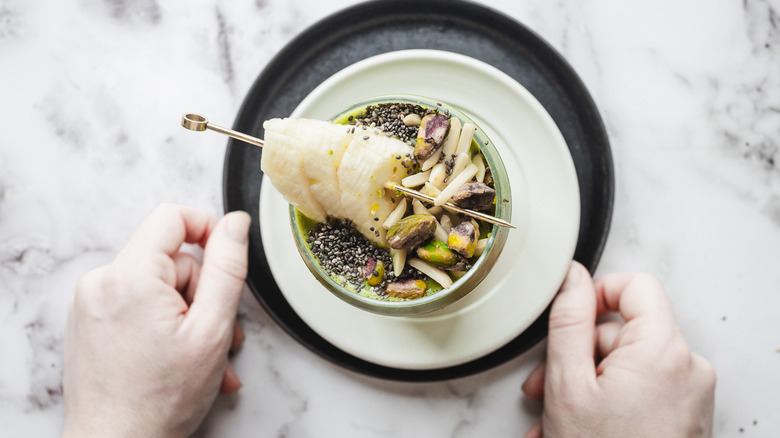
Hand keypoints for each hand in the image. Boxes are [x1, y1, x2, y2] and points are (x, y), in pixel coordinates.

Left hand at [62, 204, 251, 437]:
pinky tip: (180, 356)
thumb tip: (234, 224)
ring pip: (158, 284)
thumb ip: (227, 268)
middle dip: (202, 291)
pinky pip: (138, 303)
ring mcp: (92, 302)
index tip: (226, 255)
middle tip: (217, 332)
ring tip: (204, 355)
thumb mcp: (211, 329)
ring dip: (188, 313)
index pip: (172, 217)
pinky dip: (164, 322)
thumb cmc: (161, 398)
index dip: (208, 228)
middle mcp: (102, 282)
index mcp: (130, 276)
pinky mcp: (90, 320)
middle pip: (170, 258)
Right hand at [522, 262, 715, 437]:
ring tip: (555, 418)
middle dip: (577, 355)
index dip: (596, 293)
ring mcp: (690, 394)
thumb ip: (569, 321)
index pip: (636, 286)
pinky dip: (608, 399)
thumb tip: (572, 277)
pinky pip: (642, 388)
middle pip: (624, 331)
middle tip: (544, 386)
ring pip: (627, 363)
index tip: (570, 317)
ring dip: (585, 383)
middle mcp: (687, 367)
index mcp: (663, 350)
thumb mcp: (569, 384)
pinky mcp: (685, 415)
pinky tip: (578, 426)